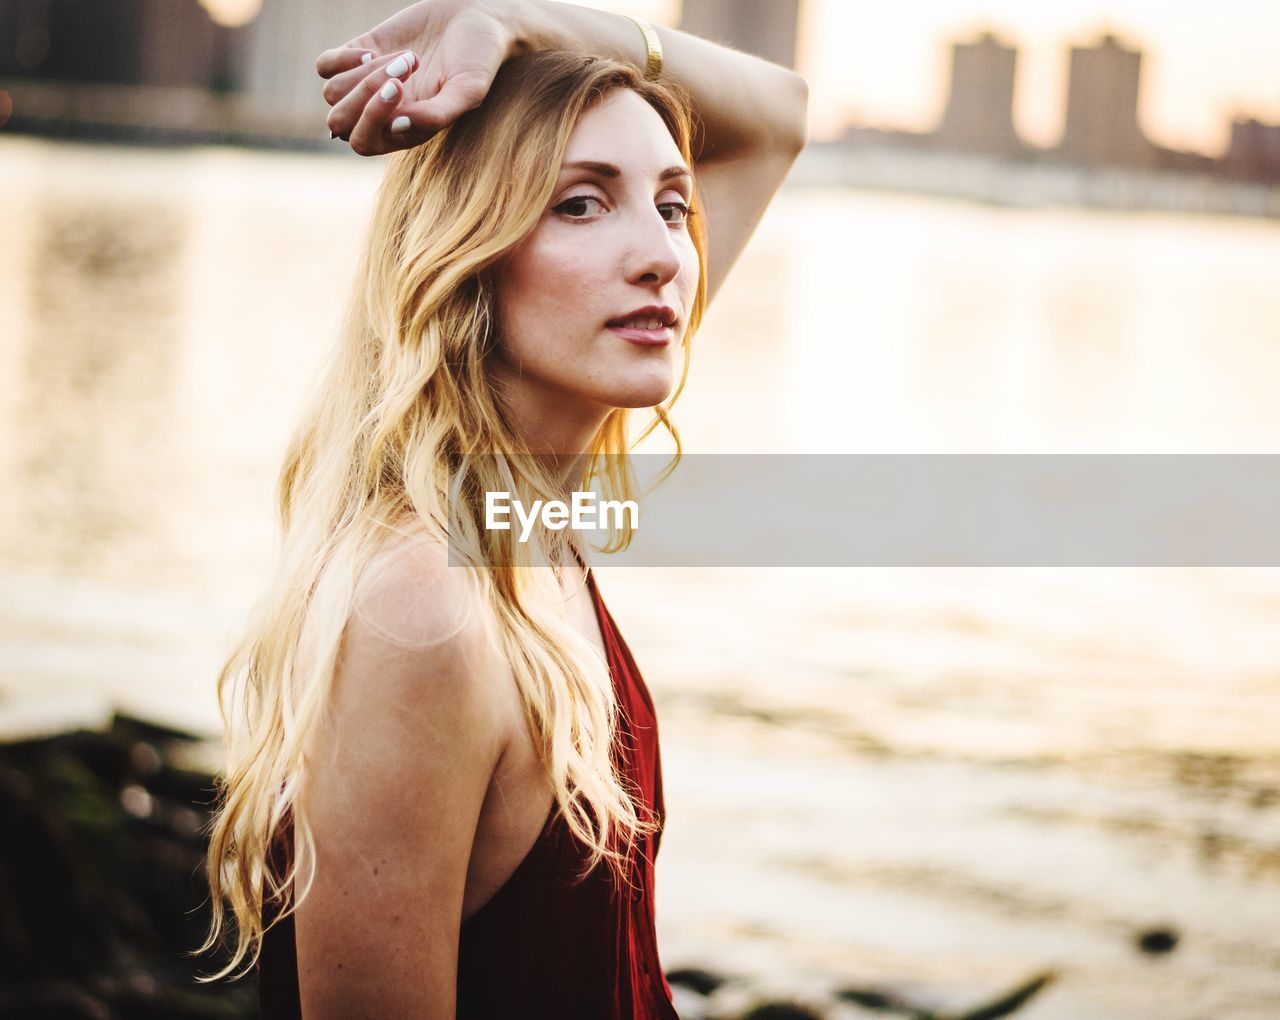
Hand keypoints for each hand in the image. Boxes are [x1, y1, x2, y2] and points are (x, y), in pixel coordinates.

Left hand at [317, 0, 526, 155]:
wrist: (474, 17)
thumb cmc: (477, 60)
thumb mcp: (467, 90)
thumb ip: (437, 115)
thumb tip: (396, 126)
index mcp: (402, 133)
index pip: (363, 142)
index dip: (372, 117)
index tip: (401, 86)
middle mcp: (380, 115)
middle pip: (340, 121)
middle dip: (366, 93)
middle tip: (406, 67)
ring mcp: (366, 84)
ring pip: (333, 93)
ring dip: (365, 73)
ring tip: (405, 58)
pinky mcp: (357, 54)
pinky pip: (325, 66)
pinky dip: (342, 58)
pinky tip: (372, 52)